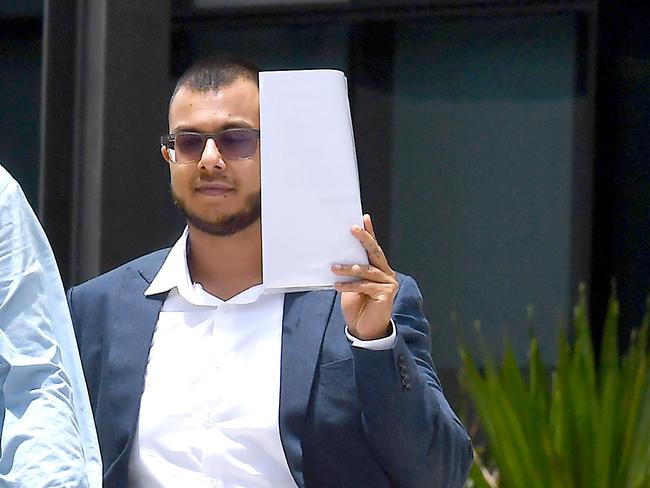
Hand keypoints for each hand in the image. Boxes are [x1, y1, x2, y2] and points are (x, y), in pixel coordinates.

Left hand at [332, 214, 398, 340]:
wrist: (364, 330)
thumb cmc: (357, 307)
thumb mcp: (350, 285)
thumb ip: (350, 272)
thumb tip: (336, 258)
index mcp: (378, 268)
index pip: (373, 247)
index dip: (369, 232)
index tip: (363, 218)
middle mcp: (386, 273)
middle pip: (375, 252)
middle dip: (364, 238)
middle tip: (352, 229)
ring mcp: (389, 283)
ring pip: (367, 270)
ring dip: (348, 268)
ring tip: (333, 267)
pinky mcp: (386, 294)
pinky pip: (365, 285)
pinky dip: (350, 285)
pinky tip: (338, 286)